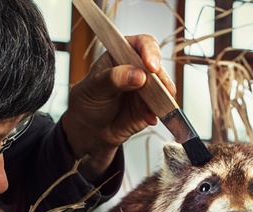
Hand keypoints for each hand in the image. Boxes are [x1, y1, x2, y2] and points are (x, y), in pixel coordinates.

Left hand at [61, 34, 174, 181]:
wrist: (90, 127)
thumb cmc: (89, 99)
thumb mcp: (95, 86)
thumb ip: (114, 78)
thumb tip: (139, 75)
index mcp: (122, 54)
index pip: (142, 44)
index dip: (149, 51)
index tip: (151, 65)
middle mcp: (138, 68)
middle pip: (157, 66)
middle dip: (161, 77)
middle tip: (161, 88)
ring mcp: (147, 88)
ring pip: (163, 87)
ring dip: (163, 96)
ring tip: (154, 107)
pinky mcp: (151, 106)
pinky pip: (160, 107)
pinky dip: (157, 112)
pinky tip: (150, 118)